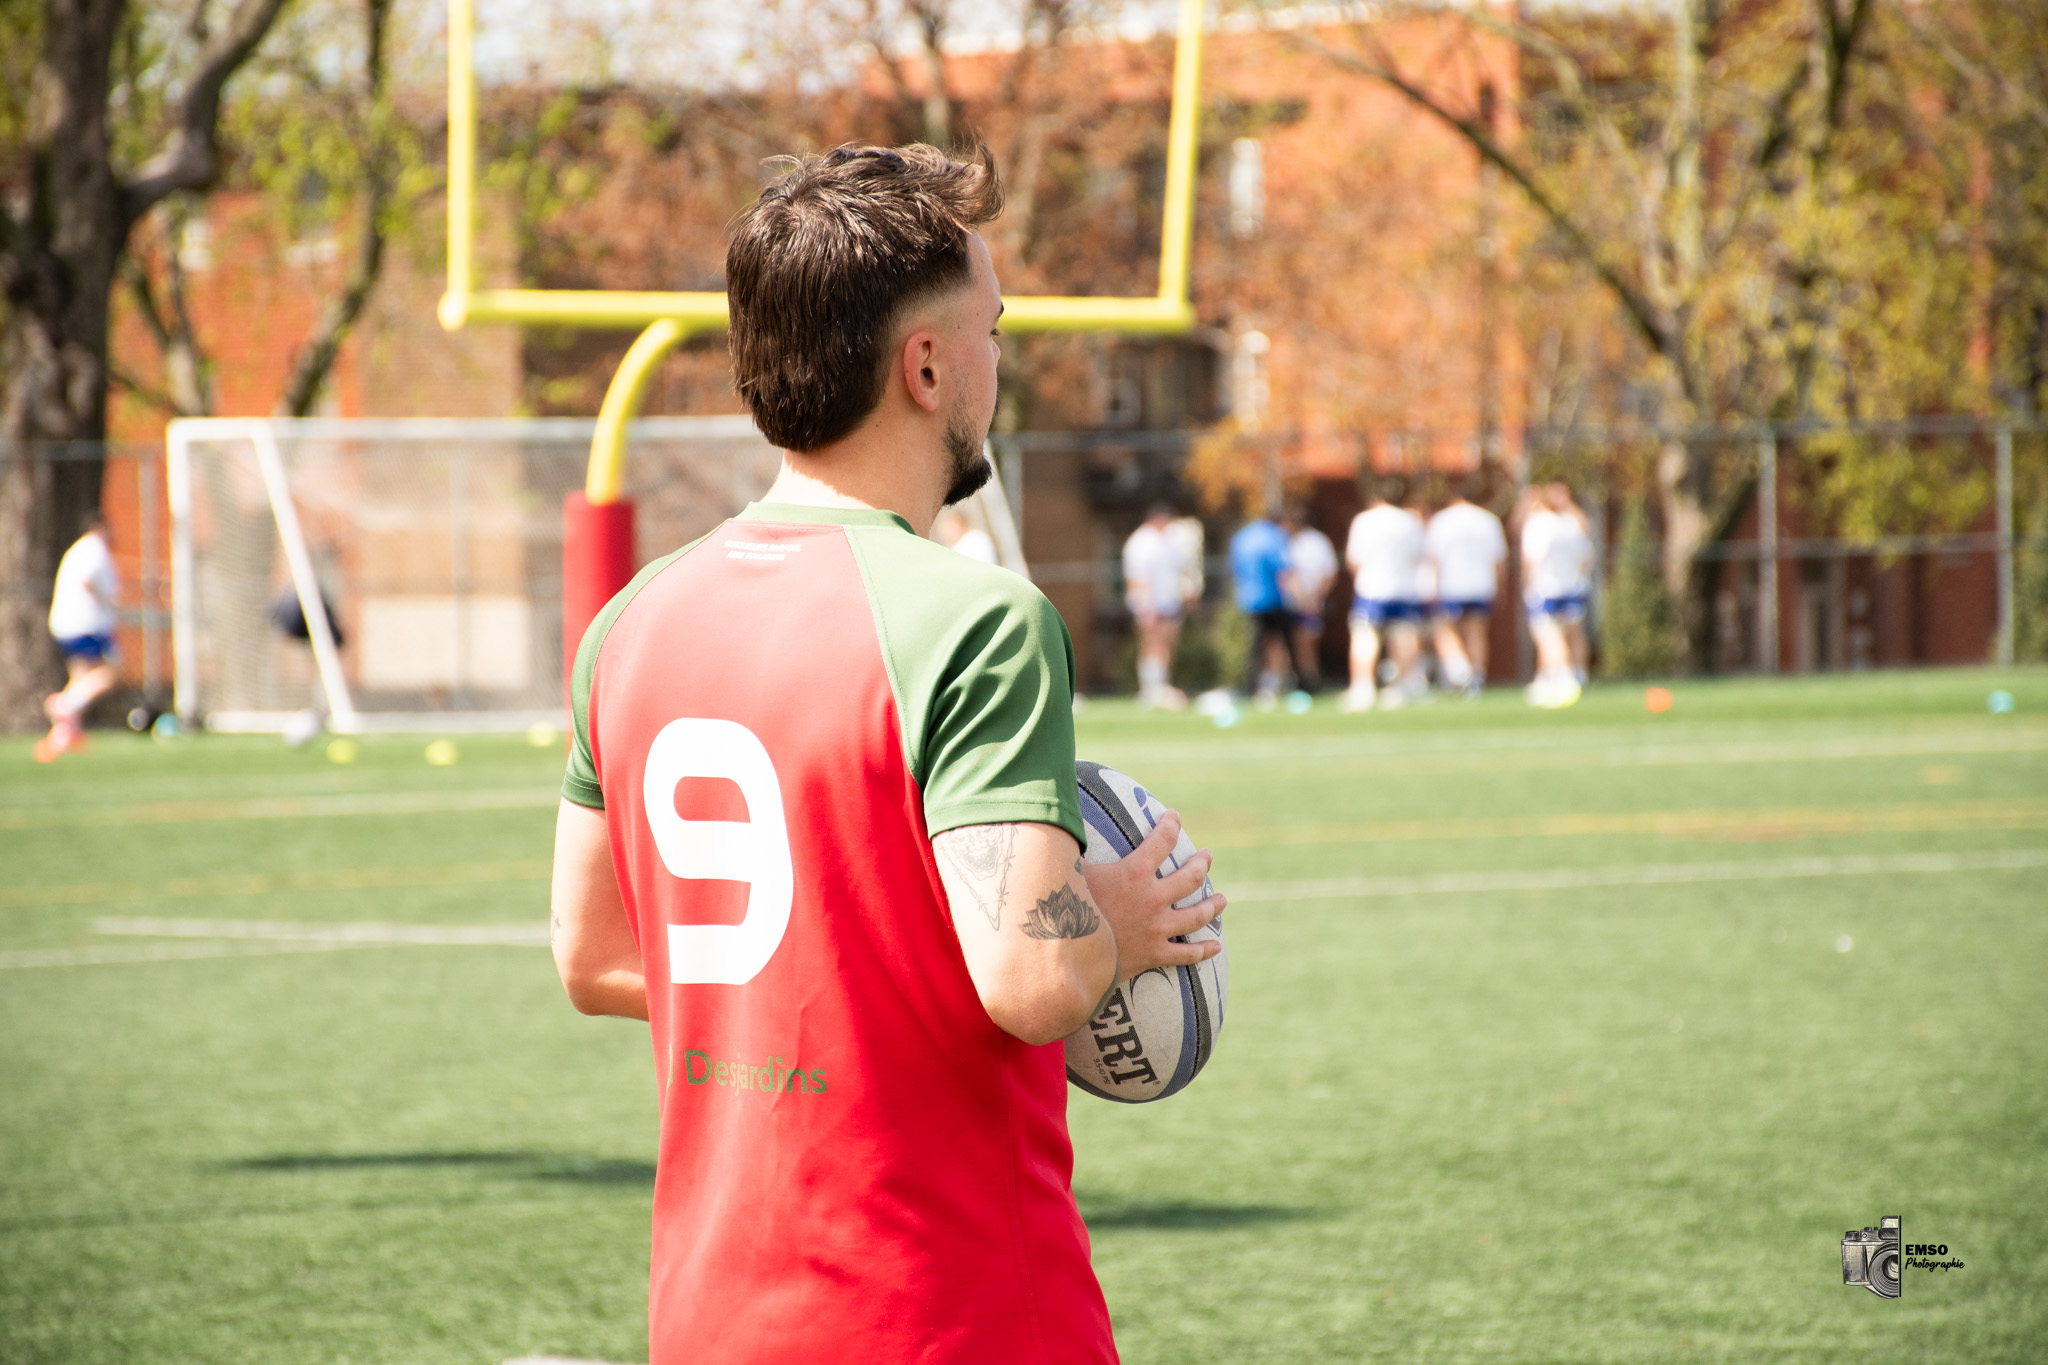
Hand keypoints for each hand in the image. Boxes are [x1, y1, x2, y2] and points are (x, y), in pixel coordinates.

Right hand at [1081, 810, 1224, 978]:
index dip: (1170, 825)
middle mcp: (1153, 898)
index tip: (1174, 816)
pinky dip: (1203, 950)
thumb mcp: (1069, 871)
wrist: (1071, 958)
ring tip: (1223, 899)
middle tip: (1207, 856)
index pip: (1162, 840)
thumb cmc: (1065, 909)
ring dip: (1212, 905)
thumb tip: (1063, 826)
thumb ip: (1073, 850)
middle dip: (1201, 863)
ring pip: (1196, 915)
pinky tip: (1216, 946)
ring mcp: (1158, 928)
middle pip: (1190, 877)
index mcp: (1134, 873)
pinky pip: (1186, 954)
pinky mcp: (1155, 954)